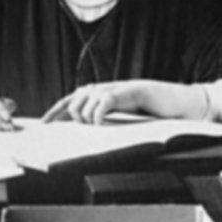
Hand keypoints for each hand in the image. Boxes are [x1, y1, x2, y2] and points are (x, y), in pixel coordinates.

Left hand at [41, 79, 221, 124]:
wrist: (179, 103)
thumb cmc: (153, 113)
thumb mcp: (124, 118)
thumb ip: (106, 119)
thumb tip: (85, 133)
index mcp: (102, 94)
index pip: (72, 100)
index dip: (55, 111)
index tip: (42, 124)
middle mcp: (105, 88)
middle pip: (74, 99)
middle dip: (68, 116)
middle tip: (71, 131)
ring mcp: (117, 88)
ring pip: (87, 100)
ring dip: (85, 117)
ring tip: (93, 128)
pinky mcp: (129, 90)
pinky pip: (105, 101)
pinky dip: (98, 113)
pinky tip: (100, 123)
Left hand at [42, 80, 145, 125]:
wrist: (136, 93)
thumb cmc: (114, 102)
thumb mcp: (96, 104)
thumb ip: (84, 109)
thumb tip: (69, 123)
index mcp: (83, 92)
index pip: (63, 102)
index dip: (52, 113)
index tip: (43, 123)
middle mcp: (88, 90)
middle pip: (73, 110)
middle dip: (79, 121)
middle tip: (90, 123)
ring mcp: (97, 92)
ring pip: (84, 114)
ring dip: (91, 122)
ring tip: (101, 120)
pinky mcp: (108, 97)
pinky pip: (97, 115)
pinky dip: (98, 121)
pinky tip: (102, 122)